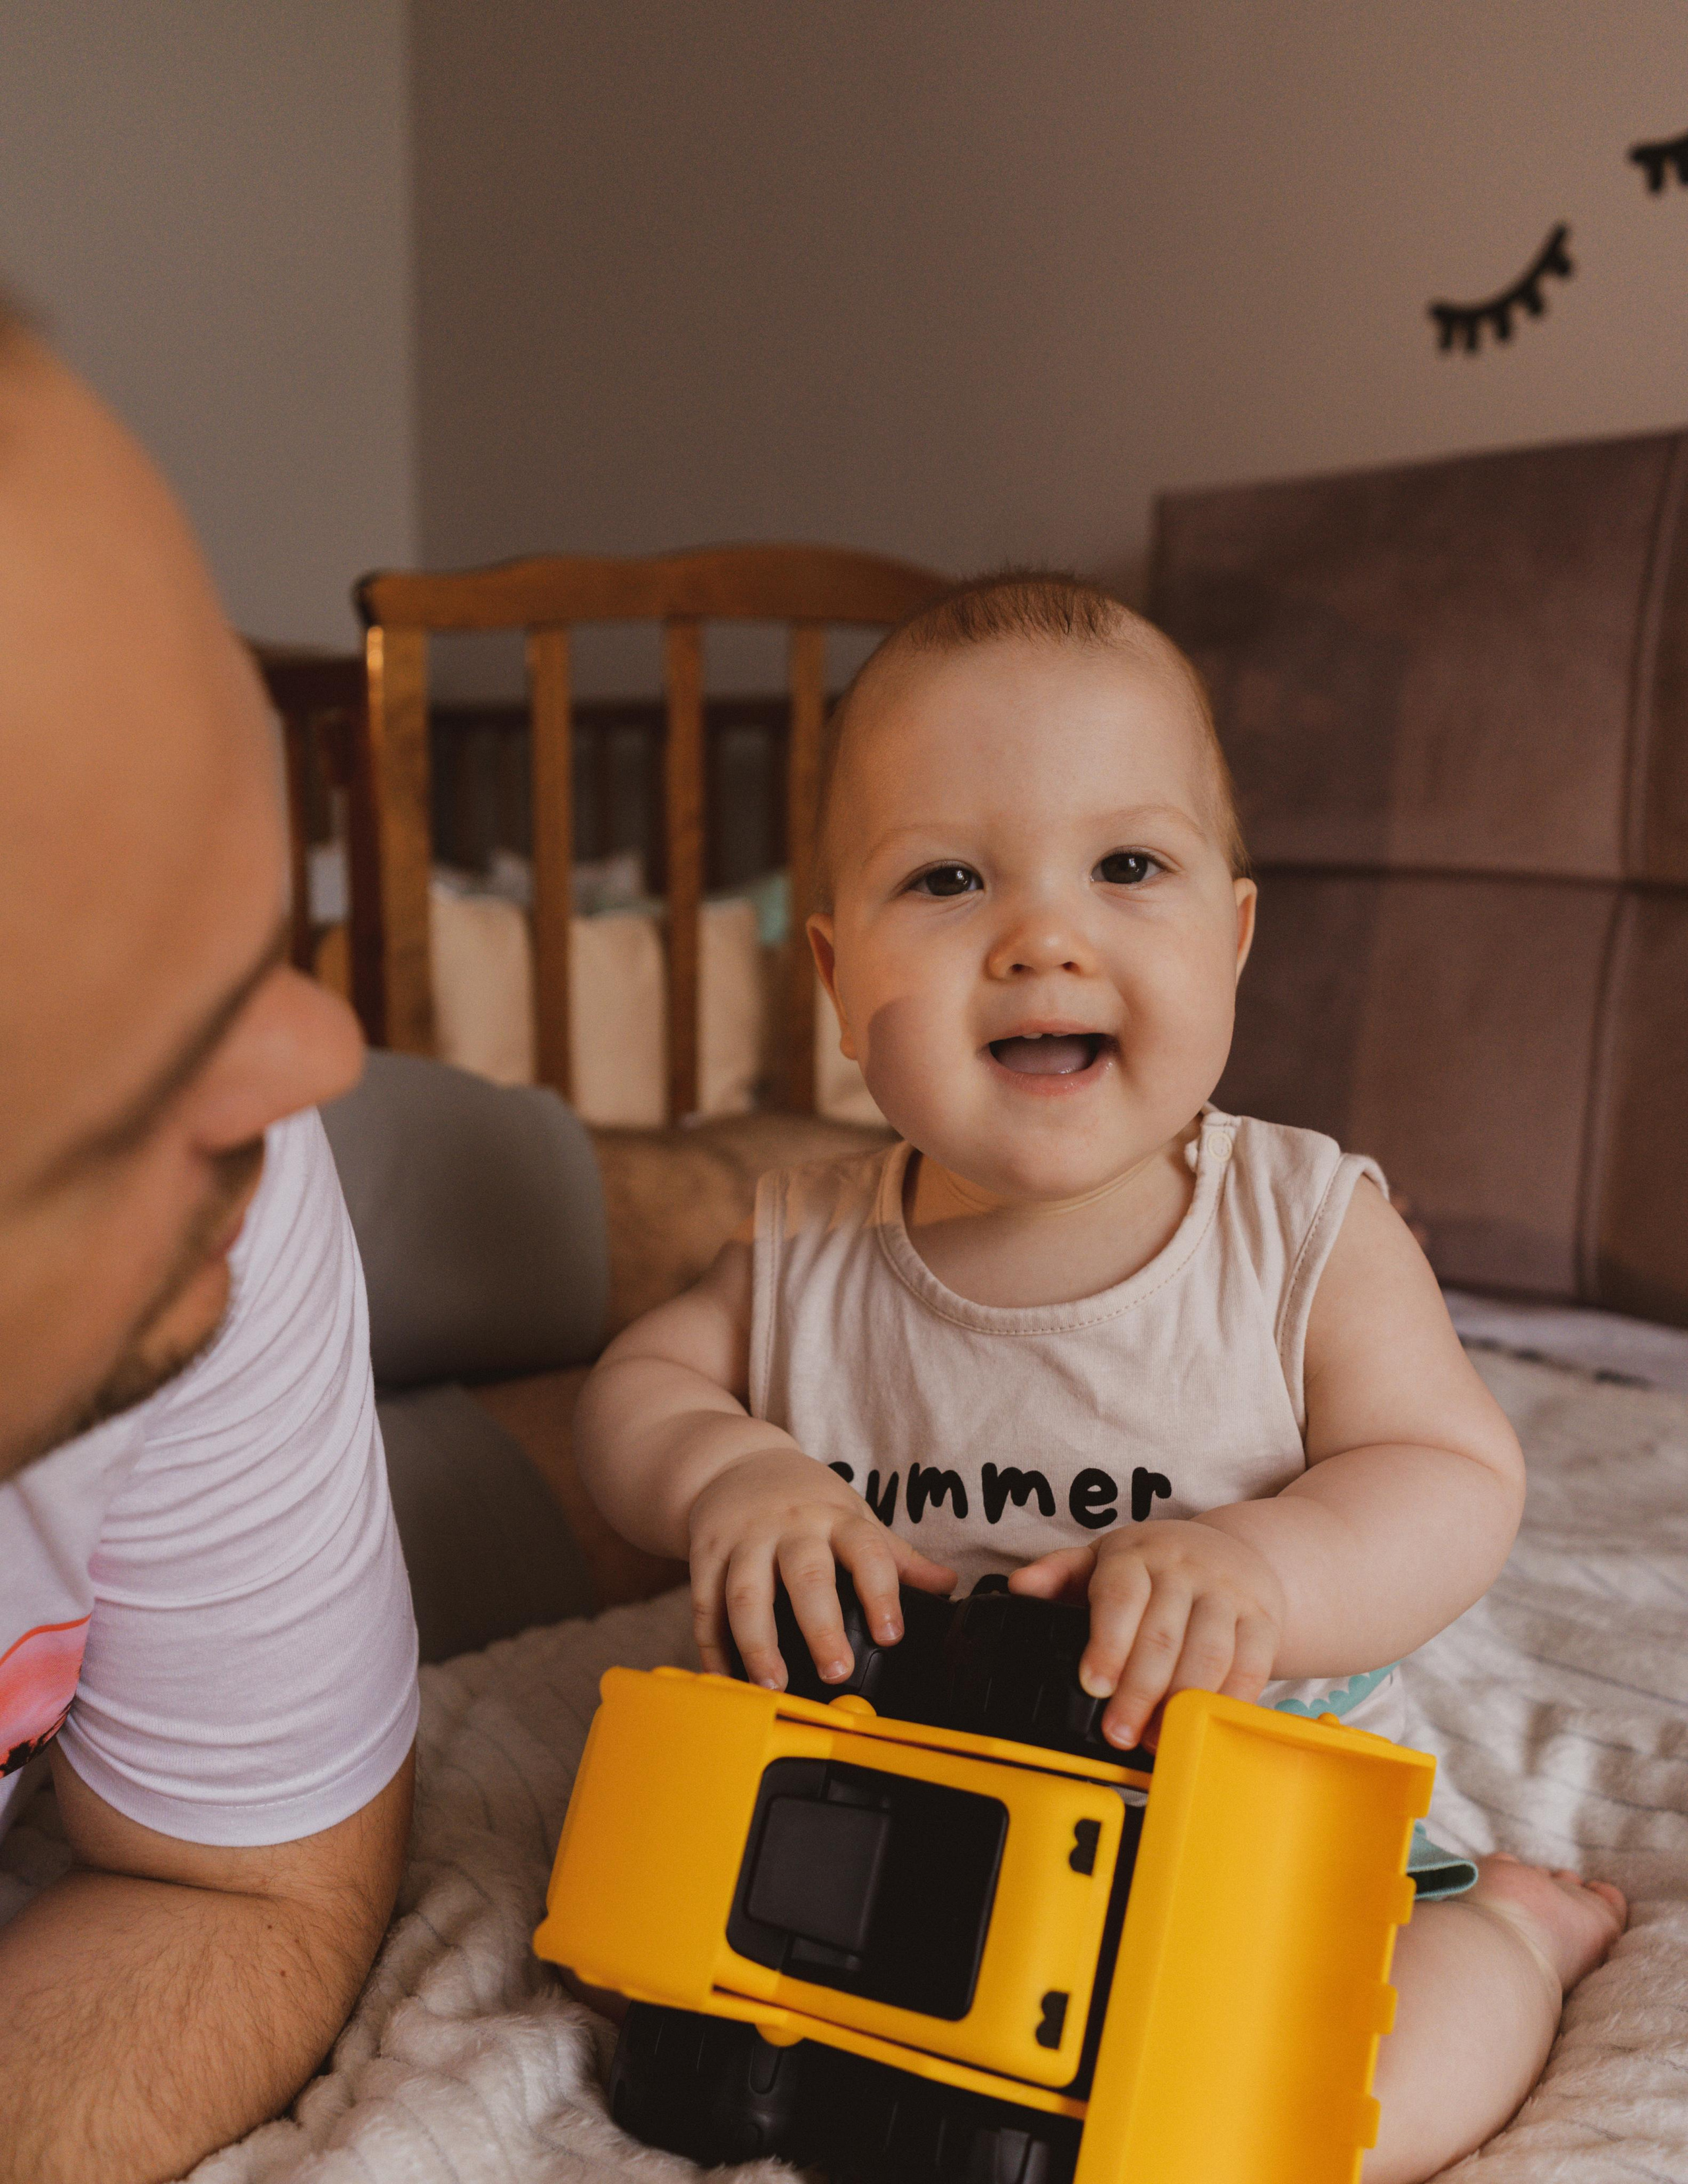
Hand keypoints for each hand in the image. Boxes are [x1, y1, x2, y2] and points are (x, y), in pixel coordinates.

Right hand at [687, 1448, 955, 1688]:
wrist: (735, 1461)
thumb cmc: (805, 1498)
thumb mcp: (853, 1514)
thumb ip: (895, 1555)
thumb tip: (947, 1585)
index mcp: (836, 1517)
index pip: (866, 1550)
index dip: (881, 1592)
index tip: (891, 1635)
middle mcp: (790, 1526)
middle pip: (805, 1575)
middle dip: (820, 1625)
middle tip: (836, 1670)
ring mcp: (743, 1539)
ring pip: (746, 1593)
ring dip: (758, 1643)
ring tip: (774, 1684)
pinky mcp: (705, 1554)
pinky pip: (705, 1604)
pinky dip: (713, 1646)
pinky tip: (727, 1677)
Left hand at [1008, 1519, 1284, 1748]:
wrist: (1236, 1550)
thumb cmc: (1158, 1563)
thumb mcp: (1105, 1558)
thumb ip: (1059, 1574)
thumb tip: (1018, 1587)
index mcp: (1139, 1554)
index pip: (1121, 1597)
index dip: (1108, 1643)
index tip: (1093, 1685)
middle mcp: (1185, 1568)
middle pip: (1162, 1634)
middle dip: (1139, 1690)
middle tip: (1117, 1733)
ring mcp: (1229, 1593)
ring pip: (1208, 1653)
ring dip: (1181, 1704)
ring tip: (1155, 1739)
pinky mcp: (1263, 1619)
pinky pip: (1251, 1665)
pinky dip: (1229, 1702)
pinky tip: (1204, 1726)